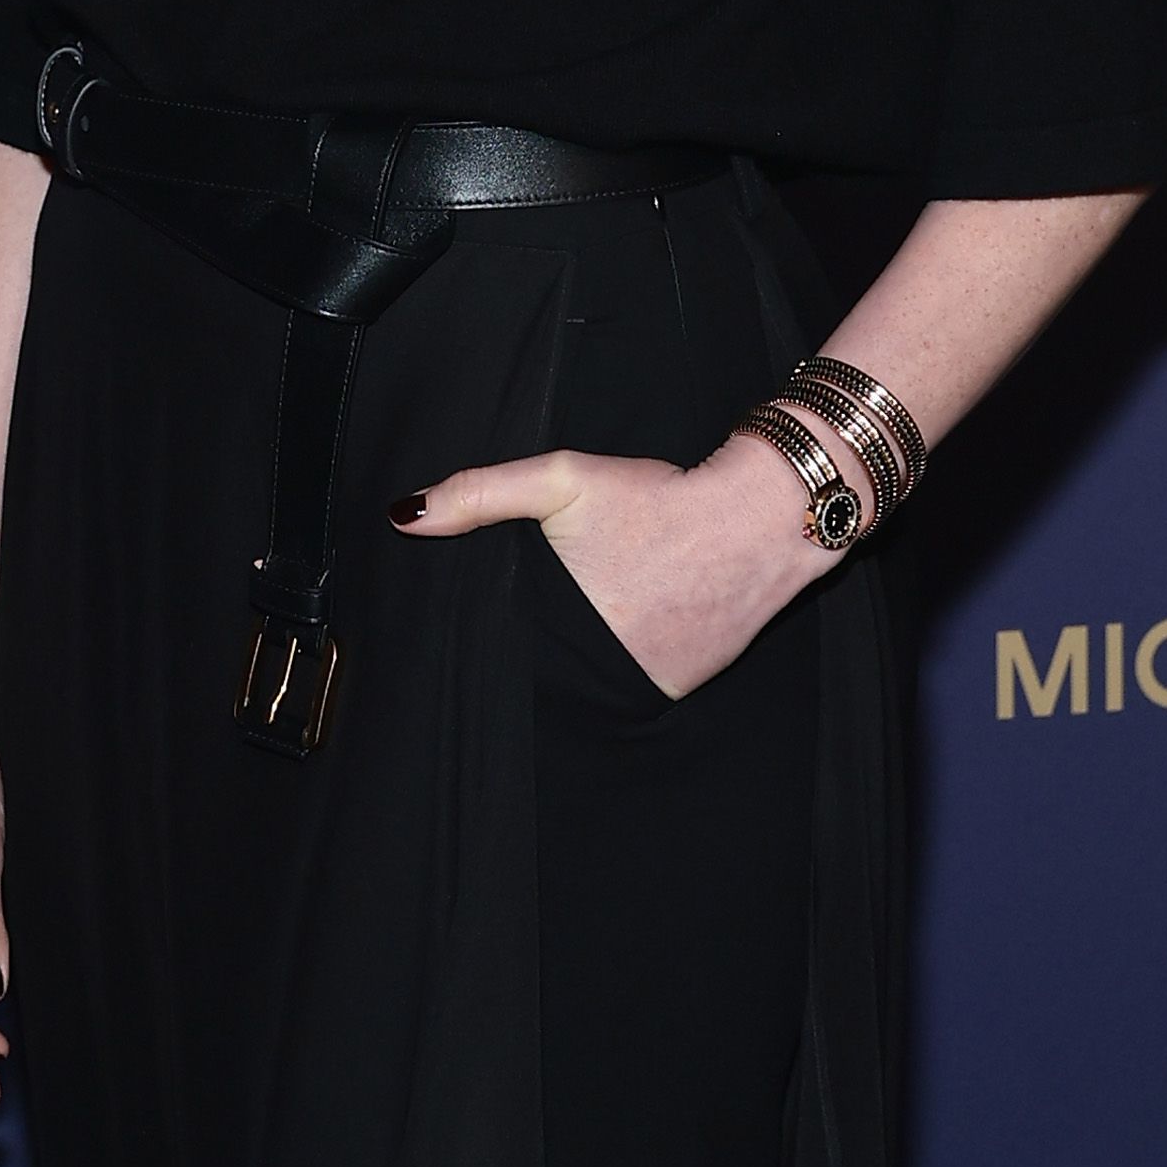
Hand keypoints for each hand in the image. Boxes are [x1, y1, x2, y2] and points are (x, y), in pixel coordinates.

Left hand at [391, 427, 824, 701]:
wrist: (760, 518)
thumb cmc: (659, 496)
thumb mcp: (563, 479)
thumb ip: (480, 494)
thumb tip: (406, 516)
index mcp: (564, 628)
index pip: (507, 654)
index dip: (499, 639)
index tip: (496, 624)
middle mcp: (604, 671)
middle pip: (545, 672)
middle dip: (539, 651)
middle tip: (557, 612)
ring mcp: (646, 686)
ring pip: (592, 686)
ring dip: (584, 664)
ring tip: (600, 619)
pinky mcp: (680, 688)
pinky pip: (637, 687)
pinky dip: (629, 665)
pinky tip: (635, 630)